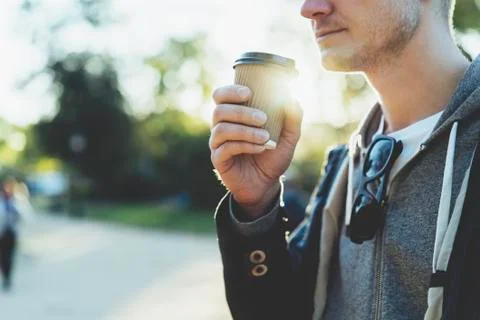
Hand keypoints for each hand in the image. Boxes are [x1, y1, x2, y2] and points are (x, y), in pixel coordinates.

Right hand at [210, 85, 302, 217]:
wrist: (267, 184)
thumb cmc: (273, 156)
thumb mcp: (288, 137)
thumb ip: (293, 118)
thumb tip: (292, 97)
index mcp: (233, 115)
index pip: (221, 96)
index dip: (230, 91)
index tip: (248, 93)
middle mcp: (221, 127)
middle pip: (220, 111)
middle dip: (241, 112)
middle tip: (263, 119)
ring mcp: (218, 144)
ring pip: (222, 129)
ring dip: (245, 131)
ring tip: (265, 137)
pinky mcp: (218, 159)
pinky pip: (226, 148)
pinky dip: (245, 145)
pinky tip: (260, 148)